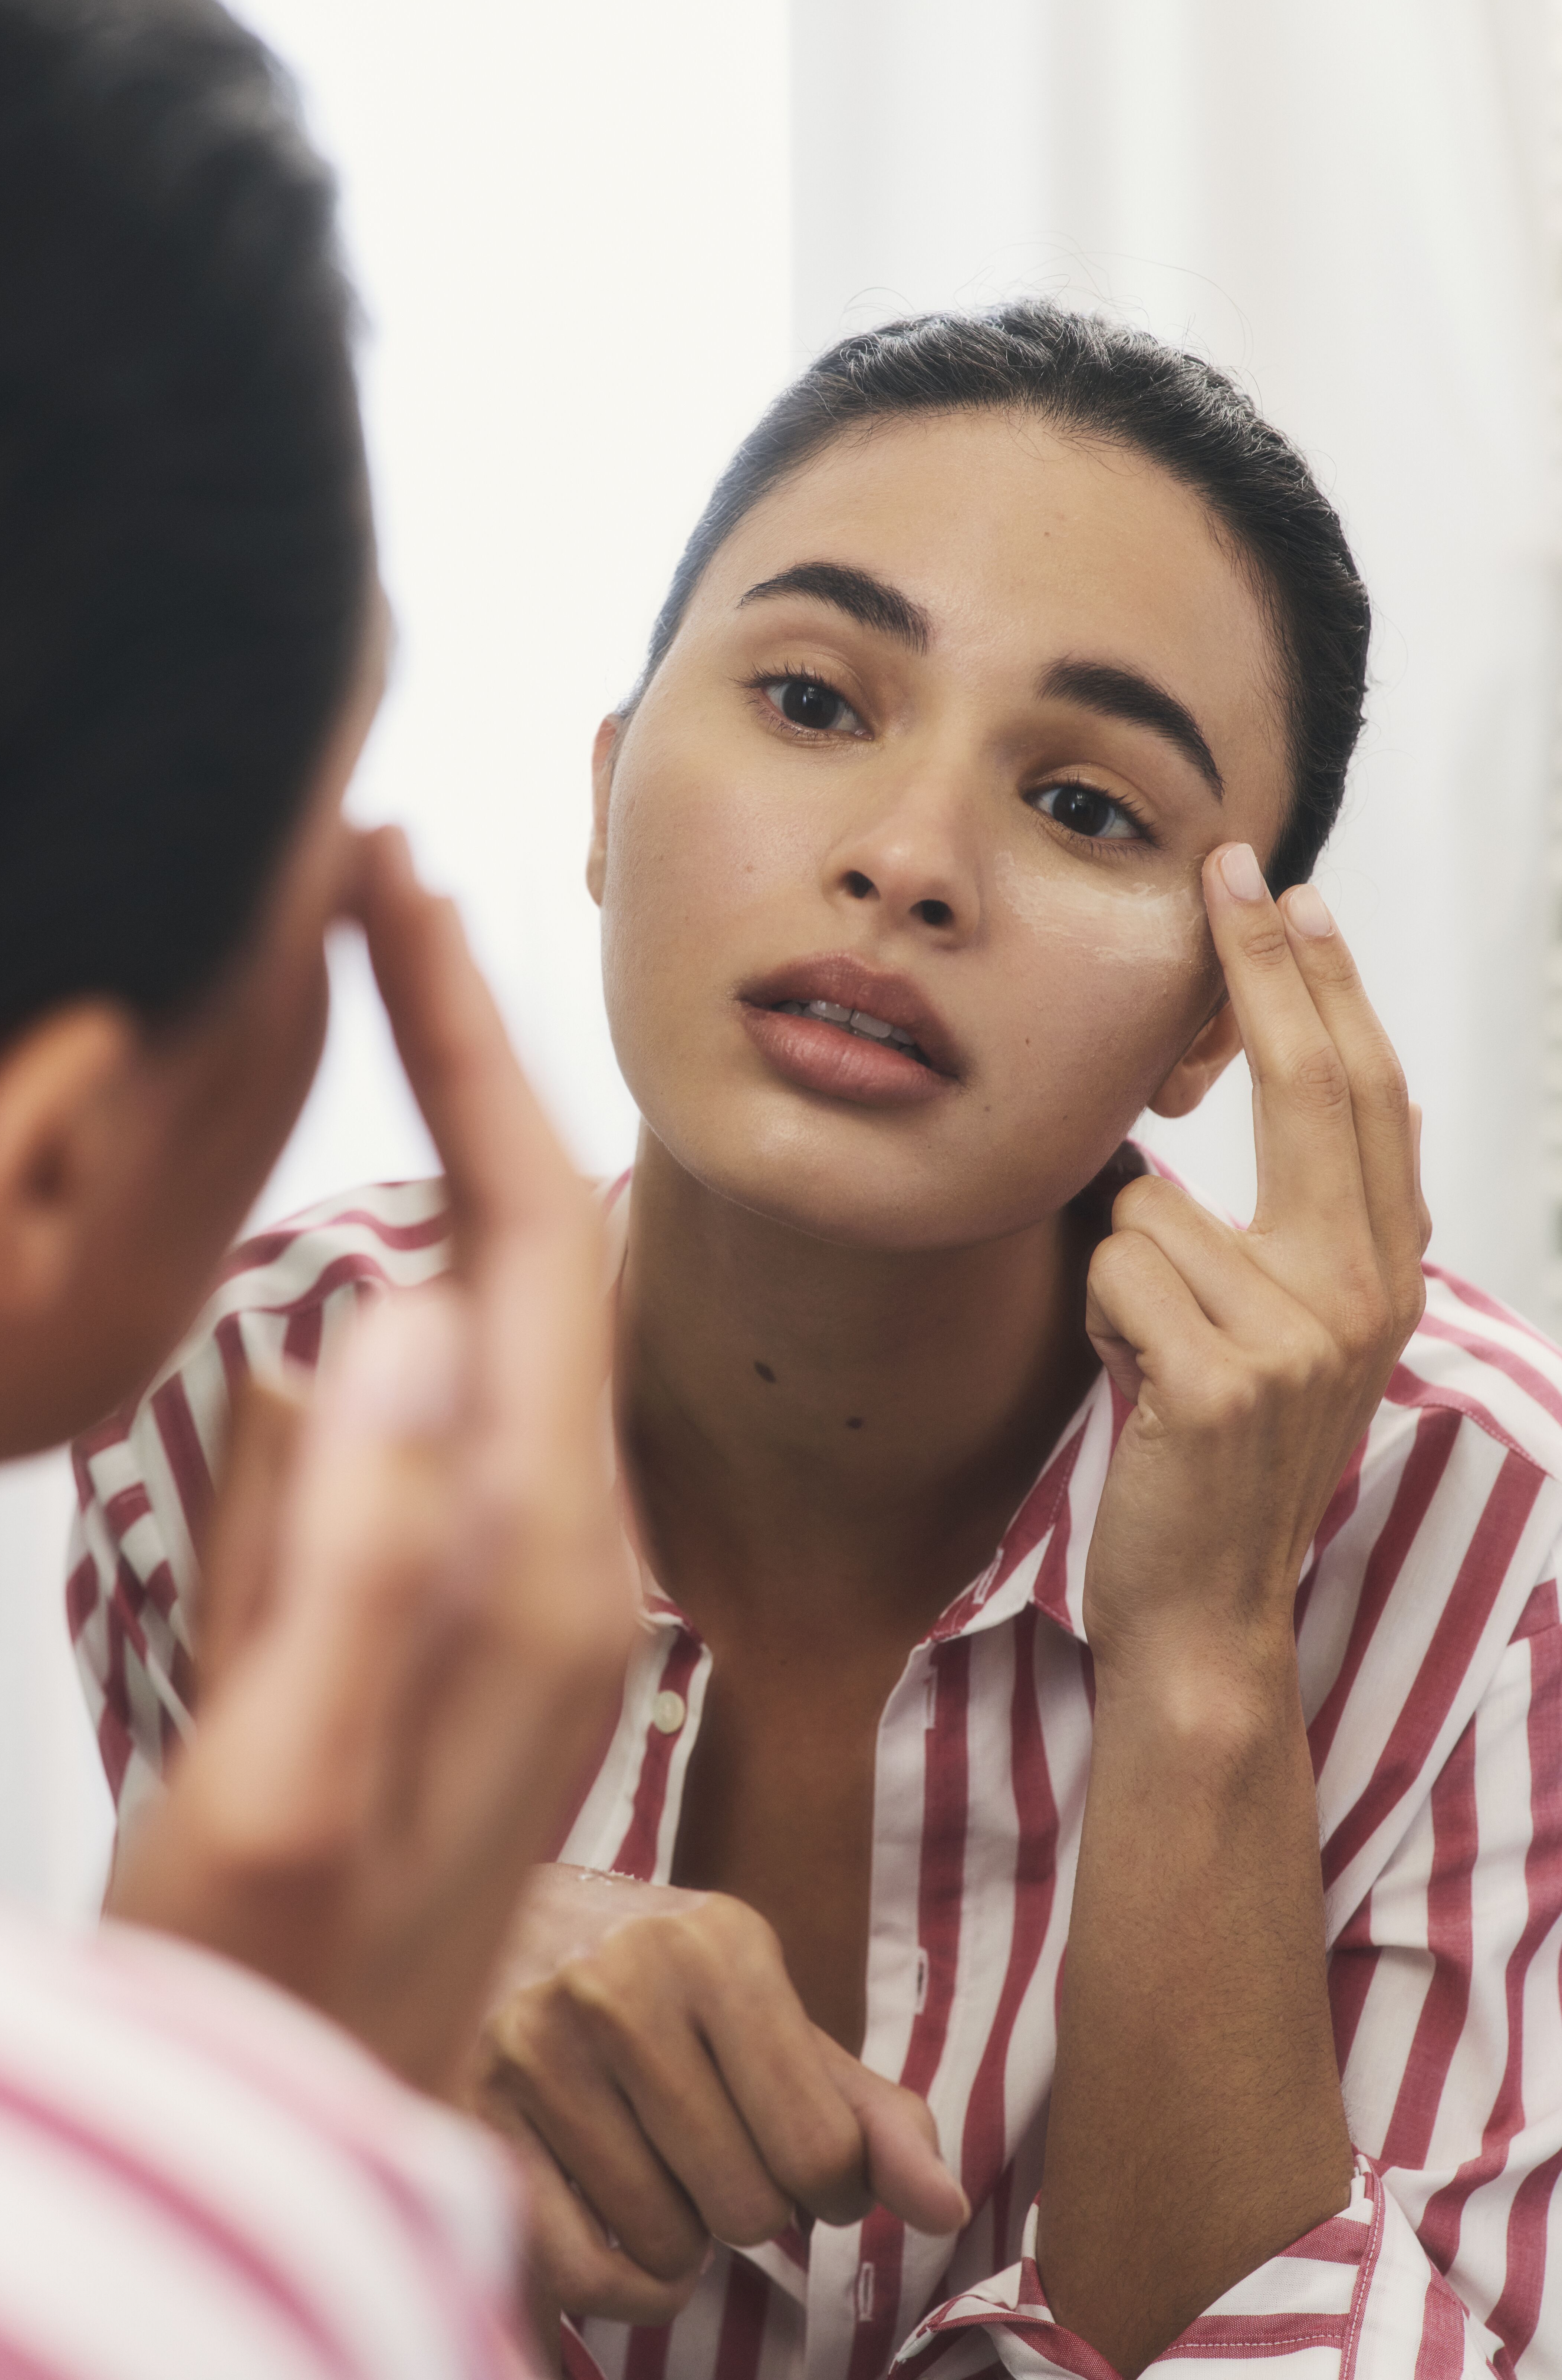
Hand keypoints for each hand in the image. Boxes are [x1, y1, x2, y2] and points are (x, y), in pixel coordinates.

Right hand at [108, 828, 633, 2094]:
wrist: (317, 2112)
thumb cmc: (268, 1987)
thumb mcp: (279, 1796)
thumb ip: (351, 1569)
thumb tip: (390, 1320)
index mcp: (542, 1567)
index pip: (519, 1235)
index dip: (458, 1047)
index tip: (395, 884)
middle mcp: (575, 1548)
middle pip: (533, 1237)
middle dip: (467, 1049)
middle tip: (382, 889)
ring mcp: (540, 1572)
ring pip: (509, 1301)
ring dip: (461, 1139)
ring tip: (395, 987)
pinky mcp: (489, 1600)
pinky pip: (472, 1389)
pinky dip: (431, 1269)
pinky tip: (394, 1225)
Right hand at [471, 1866, 968, 2337]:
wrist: (496, 1919)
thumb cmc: (659, 1986)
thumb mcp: (769, 2017)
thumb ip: (867, 2113)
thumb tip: (950, 2210)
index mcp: (715, 1943)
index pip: (821, 2151)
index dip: (828, 2182)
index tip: (794, 2150)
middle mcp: (621, 1984)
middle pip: (748, 2207)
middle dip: (747, 2202)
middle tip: (708, 2145)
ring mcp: (537, 2046)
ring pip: (667, 2244)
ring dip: (681, 2237)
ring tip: (655, 2164)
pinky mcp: (475, 2113)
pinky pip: (586, 2276)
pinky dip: (625, 2288)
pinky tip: (620, 2225)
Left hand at [1082, 845, 1428, 1690]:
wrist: (1203, 1612)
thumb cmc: (1213, 1461)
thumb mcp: (1272, 1335)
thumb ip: (1276, 1232)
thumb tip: (1222, 1115)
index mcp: (1383, 1275)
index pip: (1363, 1098)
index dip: (1327, 990)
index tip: (1290, 897)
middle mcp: (1363, 1294)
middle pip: (1311, 1088)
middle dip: (1263, 968)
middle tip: (1230, 870)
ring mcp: (1300, 1338)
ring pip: (1154, 1203)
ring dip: (1119, 1263)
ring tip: (1146, 1348)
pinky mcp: (1220, 1379)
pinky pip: (1115, 1270)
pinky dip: (1100, 1315)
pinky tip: (1132, 1385)